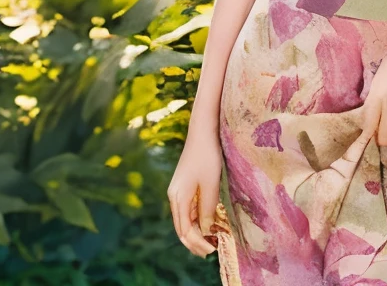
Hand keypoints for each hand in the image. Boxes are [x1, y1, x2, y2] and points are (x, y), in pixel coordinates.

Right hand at [167, 130, 221, 256]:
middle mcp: (174, 197)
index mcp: (178, 198)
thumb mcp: (210, 185)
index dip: (197, 243)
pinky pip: (188, 211)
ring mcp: (178, 192)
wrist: (202, 133)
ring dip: (195, 234)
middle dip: (194, 242)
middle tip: (210, 252)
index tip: (212, 250)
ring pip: (184, 221)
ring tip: (209, 243)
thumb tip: (206, 230)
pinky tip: (206, 226)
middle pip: (181, 228)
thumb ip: (207, 209)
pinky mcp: (184, 187)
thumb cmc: (207, 157)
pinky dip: (196, 222)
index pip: (185, 230)